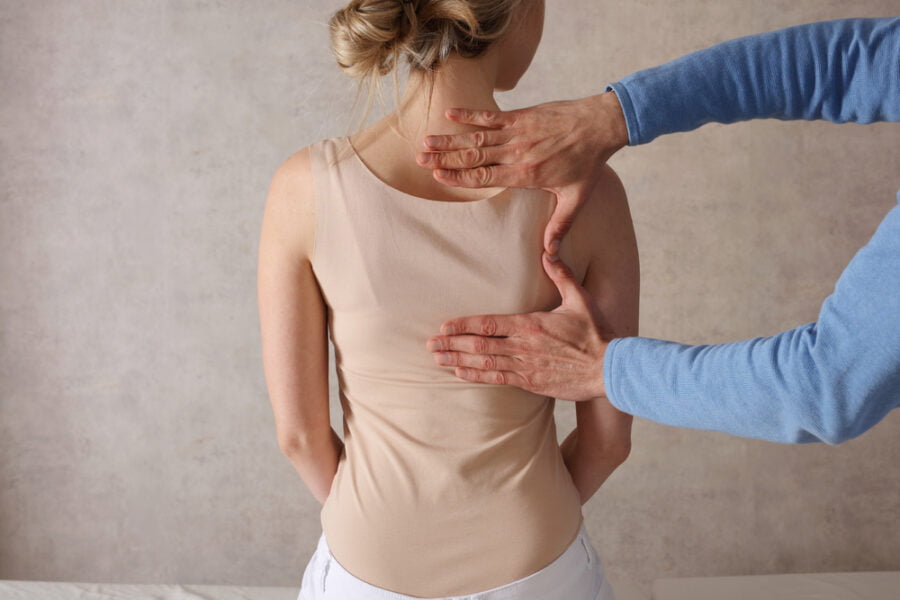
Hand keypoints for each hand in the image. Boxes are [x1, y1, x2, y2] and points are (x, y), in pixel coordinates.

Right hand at [415, 91, 627, 253]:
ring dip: (451, 138)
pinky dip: (470, 114)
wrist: (601, 125)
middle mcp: (518, 152)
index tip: (437, 175)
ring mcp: (519, 132)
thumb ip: (559, 225)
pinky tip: (450, 114)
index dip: (459, 176)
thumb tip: (550, 254)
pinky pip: (491, 116)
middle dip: (445, 157)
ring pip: (477, 137)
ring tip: (426, 140)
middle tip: (420, 159)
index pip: (485, 177)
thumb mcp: (576, 198)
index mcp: (527, 174)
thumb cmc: (589, 163)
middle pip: (474, 156)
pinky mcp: (522, 116)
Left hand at [425, 251, 615, 400]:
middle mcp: (523, 346)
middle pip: (478, 345)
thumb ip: (561, 275)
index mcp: (531, 324)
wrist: (610, 368)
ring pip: (483, 364)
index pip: (488, 324)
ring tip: (436, 358)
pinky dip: (476, 376)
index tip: (444, 326)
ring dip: (457, 361)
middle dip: (451, 344)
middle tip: (430, 344)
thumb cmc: (597, 333)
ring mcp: (525, 366)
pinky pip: (497, 379)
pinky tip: (459, 373)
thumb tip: (549, 252)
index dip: (463, 326)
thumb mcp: (580, 298)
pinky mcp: (531, 383)